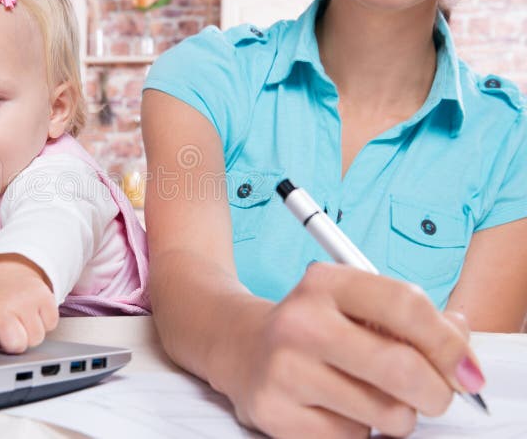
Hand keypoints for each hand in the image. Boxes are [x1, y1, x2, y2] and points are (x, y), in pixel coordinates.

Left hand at [0, 255, 58, 357]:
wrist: (10, 268)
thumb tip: (5, 356)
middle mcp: (5, 304)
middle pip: (17, 345)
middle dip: (15, 342)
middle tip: (8, 328)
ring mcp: (27, 299)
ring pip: (37, 338)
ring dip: (30, 332)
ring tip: (21, 318)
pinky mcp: (45, 295)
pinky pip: (51, 325)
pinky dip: (45, 322)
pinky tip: (34, 311)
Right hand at [209, 263, 482, 437]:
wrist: (241, 347)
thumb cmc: (313, 326)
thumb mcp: (355, 304)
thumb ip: (412, 319)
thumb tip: (461, 350)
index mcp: (325, 283)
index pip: (406, 305)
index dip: (449, 342)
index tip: (465, 368)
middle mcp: (300, 322)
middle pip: (402, 368)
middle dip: (436, 391)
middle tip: (433, 394)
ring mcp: (285, 370)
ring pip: (386, 413)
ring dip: (395, 414)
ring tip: (369, 396)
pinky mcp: (275, 414)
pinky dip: (356, 430)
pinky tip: (334, 407)